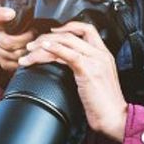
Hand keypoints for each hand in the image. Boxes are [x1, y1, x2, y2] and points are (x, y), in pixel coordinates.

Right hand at [0, 6, 35, 71]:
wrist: (23, 33)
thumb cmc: (22, 18)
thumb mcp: (19, 10)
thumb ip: (20, 8)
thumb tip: (22, 11)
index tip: (12, 14)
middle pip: (7, 42)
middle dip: (25, 38)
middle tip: (35, 32)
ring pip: (13, 54)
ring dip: (27, 49)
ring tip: (35, 41)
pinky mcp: (2, 61)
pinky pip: (14, 63)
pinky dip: (25, 59)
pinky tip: (30, 51)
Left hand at [20, 22, 128, 141]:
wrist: (114, 116)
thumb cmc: (104, 104)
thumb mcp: (94, 81)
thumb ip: (83, 69)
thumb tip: (65, 65)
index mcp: (104, 54)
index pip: (87, 29)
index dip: (68, 27)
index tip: (52, 32)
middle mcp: (100, 54)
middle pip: (71, 34)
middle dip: (47, 37)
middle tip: (33, 44)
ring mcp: (95, 60)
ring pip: (66, 42)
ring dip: (43, 45)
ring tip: (29, 51)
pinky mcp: (88, 70)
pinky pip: (68, 54)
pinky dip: (53, 48)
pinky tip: (43, 48)